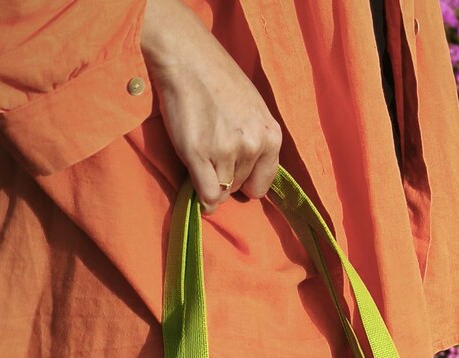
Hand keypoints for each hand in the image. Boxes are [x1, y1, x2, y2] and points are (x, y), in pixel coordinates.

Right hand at [140, 0, 281, 213]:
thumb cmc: (219, 82)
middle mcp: (253, 146)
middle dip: (226, 176)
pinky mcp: (199, 154)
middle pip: (240, 188)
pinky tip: (195, 181)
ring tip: (202, 149)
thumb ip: (256, 144)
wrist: (187, 58)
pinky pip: (207, 195)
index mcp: (271, 136)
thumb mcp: (253, 112)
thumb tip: (248, 183)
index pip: (262, 184)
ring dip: (210, 180)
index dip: (247, 181)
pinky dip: (201, 197)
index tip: (234, 170)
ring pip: (222, 192)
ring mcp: (226, 151)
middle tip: (212, 149)